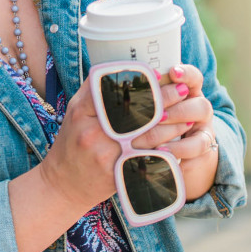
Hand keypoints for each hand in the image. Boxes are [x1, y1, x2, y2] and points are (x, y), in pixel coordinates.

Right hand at [39, 68, 207, 214]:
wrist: (63, 185)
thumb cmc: (71, 143)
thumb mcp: (75, 112)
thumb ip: (94, 90)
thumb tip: (120, 66)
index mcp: (81, 111)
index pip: (113, 90)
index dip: (138, 81)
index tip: (159, 73)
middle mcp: (93, 133)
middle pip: (136, 112)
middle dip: (164, 100)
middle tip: (183, 90)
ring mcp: (106, 156)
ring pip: (147, 136)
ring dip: (172, 125)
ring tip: (187, 115)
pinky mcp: (117, 175)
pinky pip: (147, 160)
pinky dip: (164, 151)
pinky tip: (177, 143)